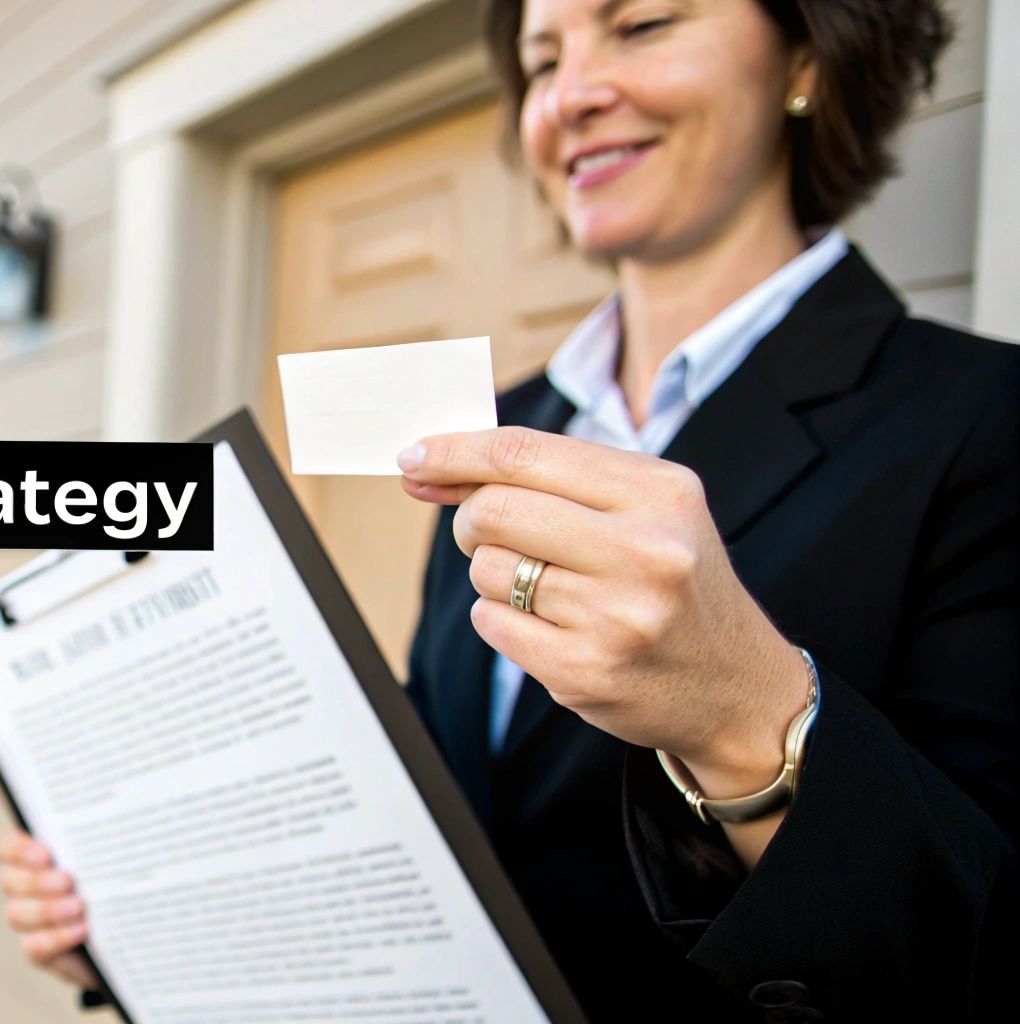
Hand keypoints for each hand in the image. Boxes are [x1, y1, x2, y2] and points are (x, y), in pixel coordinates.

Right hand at [0, 828, 102, 992]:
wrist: (127, 929)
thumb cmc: (114, 881)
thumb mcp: (109, 856)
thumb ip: (96, 841)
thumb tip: (102, 819)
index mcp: (32, 856)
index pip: (5, 847)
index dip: (17, 850)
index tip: (46, 855)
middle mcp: (22, 887)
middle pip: (8, 881)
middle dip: (36, 881)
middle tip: (68, 880)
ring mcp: (28, 920)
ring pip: (16, 914)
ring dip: (47, 910)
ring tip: (79, 907)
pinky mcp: (38, 950)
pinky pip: (34, 947)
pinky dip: (56, 938)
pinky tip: (81, 930)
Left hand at [398, 426, 810, 798]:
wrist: (736, 687)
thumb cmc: (673, 581)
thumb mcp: (643, 508)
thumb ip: (546, 478)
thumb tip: (428, 466)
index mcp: (659, 492)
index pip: (525, 455)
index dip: (454, 453)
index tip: (414, 457)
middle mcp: (645, 551)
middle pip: (493, 511)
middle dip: (473, 521)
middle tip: (491, 532)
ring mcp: (615, 617)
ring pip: (488, 570)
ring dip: (496, 575)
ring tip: (548, 587)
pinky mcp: (585, 672)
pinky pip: (491, 623)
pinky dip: (502, 619)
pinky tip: (551, 626)